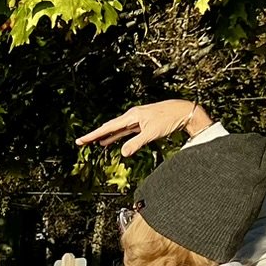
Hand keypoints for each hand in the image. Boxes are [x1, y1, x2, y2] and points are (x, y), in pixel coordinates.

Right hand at [77, 100, 211, 155]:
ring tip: (93, 142)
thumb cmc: (170, 119)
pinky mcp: (142, 124)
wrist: (185, 112)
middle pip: (109, 127)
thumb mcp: (152, 133)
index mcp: (132, 116)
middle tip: (82, 142)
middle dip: (95, 135)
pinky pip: (125, 131)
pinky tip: (111, 140)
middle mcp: (132, 116)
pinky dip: (117, 136)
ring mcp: (137, 120)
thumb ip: (136, 143)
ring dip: (106, 136)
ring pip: (117, 129)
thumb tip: (123, 153)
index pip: (108, 127)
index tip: (81, 140)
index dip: (93, 135)